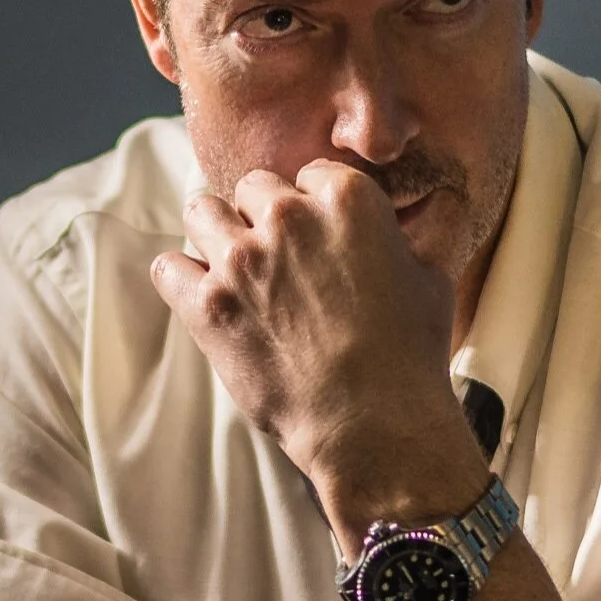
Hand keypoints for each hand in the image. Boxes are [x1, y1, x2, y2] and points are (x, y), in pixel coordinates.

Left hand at [149, 161, 479, 525]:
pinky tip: (206, 300)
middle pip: (253, 189)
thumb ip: (419, 230)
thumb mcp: (432, 277)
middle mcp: (289, 217)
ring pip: (202, 213)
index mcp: (347, 198)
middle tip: (281, 266)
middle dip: (263, 219)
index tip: (318, 242)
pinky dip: (183, 281)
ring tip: (238, 275)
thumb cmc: (411, 355)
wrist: (376, 426)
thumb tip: (431, 205)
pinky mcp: (208, 305)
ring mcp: (243, 260)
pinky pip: (168, 267)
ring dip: (217, 237)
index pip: (309, 175)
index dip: (314, 208)